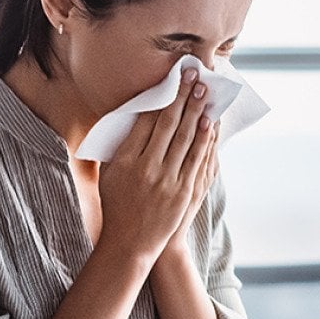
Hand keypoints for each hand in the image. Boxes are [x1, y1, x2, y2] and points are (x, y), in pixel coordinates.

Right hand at [97, 69, 216, 262]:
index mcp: (125, 161)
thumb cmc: (117, 204)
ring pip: (187, 138)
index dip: (161, 98)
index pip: (146, 121)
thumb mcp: (110, 174)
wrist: (131, 243)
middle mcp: (147, 168)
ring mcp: (168, 181)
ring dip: (197, 111)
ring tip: (205, 91)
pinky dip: (205, 139)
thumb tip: (137, 117)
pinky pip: (197, 159)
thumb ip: (120, 146)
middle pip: (168, 124)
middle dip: (182, 96)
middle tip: (193, 75)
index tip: (170, 80)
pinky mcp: (184, 192)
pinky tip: (210, 122)